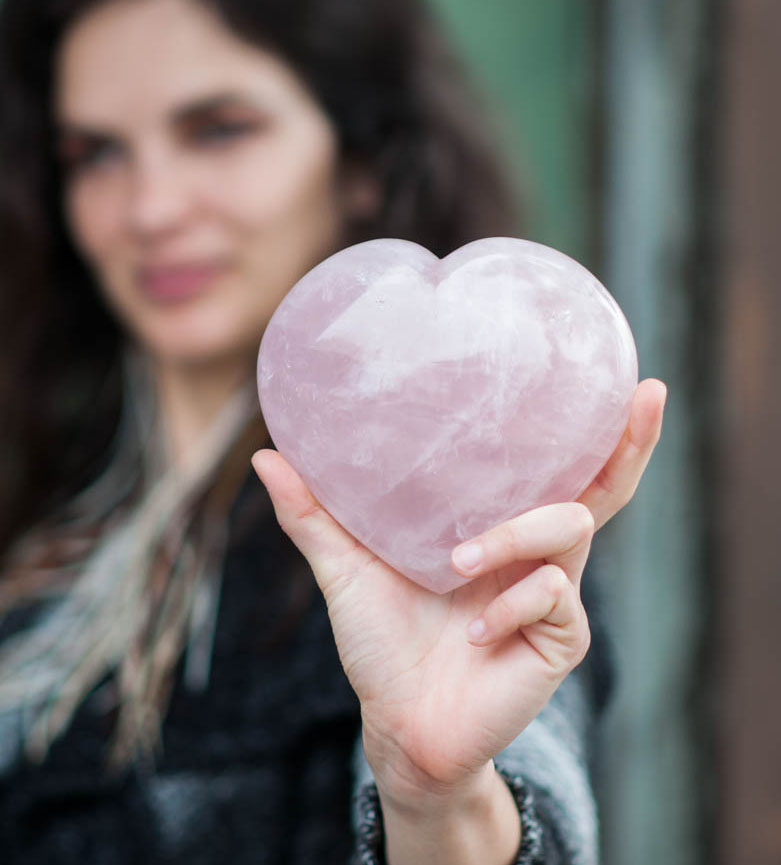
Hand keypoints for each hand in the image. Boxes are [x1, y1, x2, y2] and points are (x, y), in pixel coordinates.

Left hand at [251, 378, 665, 805]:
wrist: (398, 726)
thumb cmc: (382, 643)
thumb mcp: (345, 568)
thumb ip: (313, 515)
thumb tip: (265, 452)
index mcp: (497, 528)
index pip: (554, 466)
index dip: (589, 424)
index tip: (613, 370)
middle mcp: (534, 552)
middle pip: (601, 486)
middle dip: (628, 441)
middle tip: (646, 394)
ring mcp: (553, 594)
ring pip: (572, 526)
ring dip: (514, 534)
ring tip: (458, 562)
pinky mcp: (559, 639)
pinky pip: (554, 596)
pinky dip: (509, 603)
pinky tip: (474, 633)